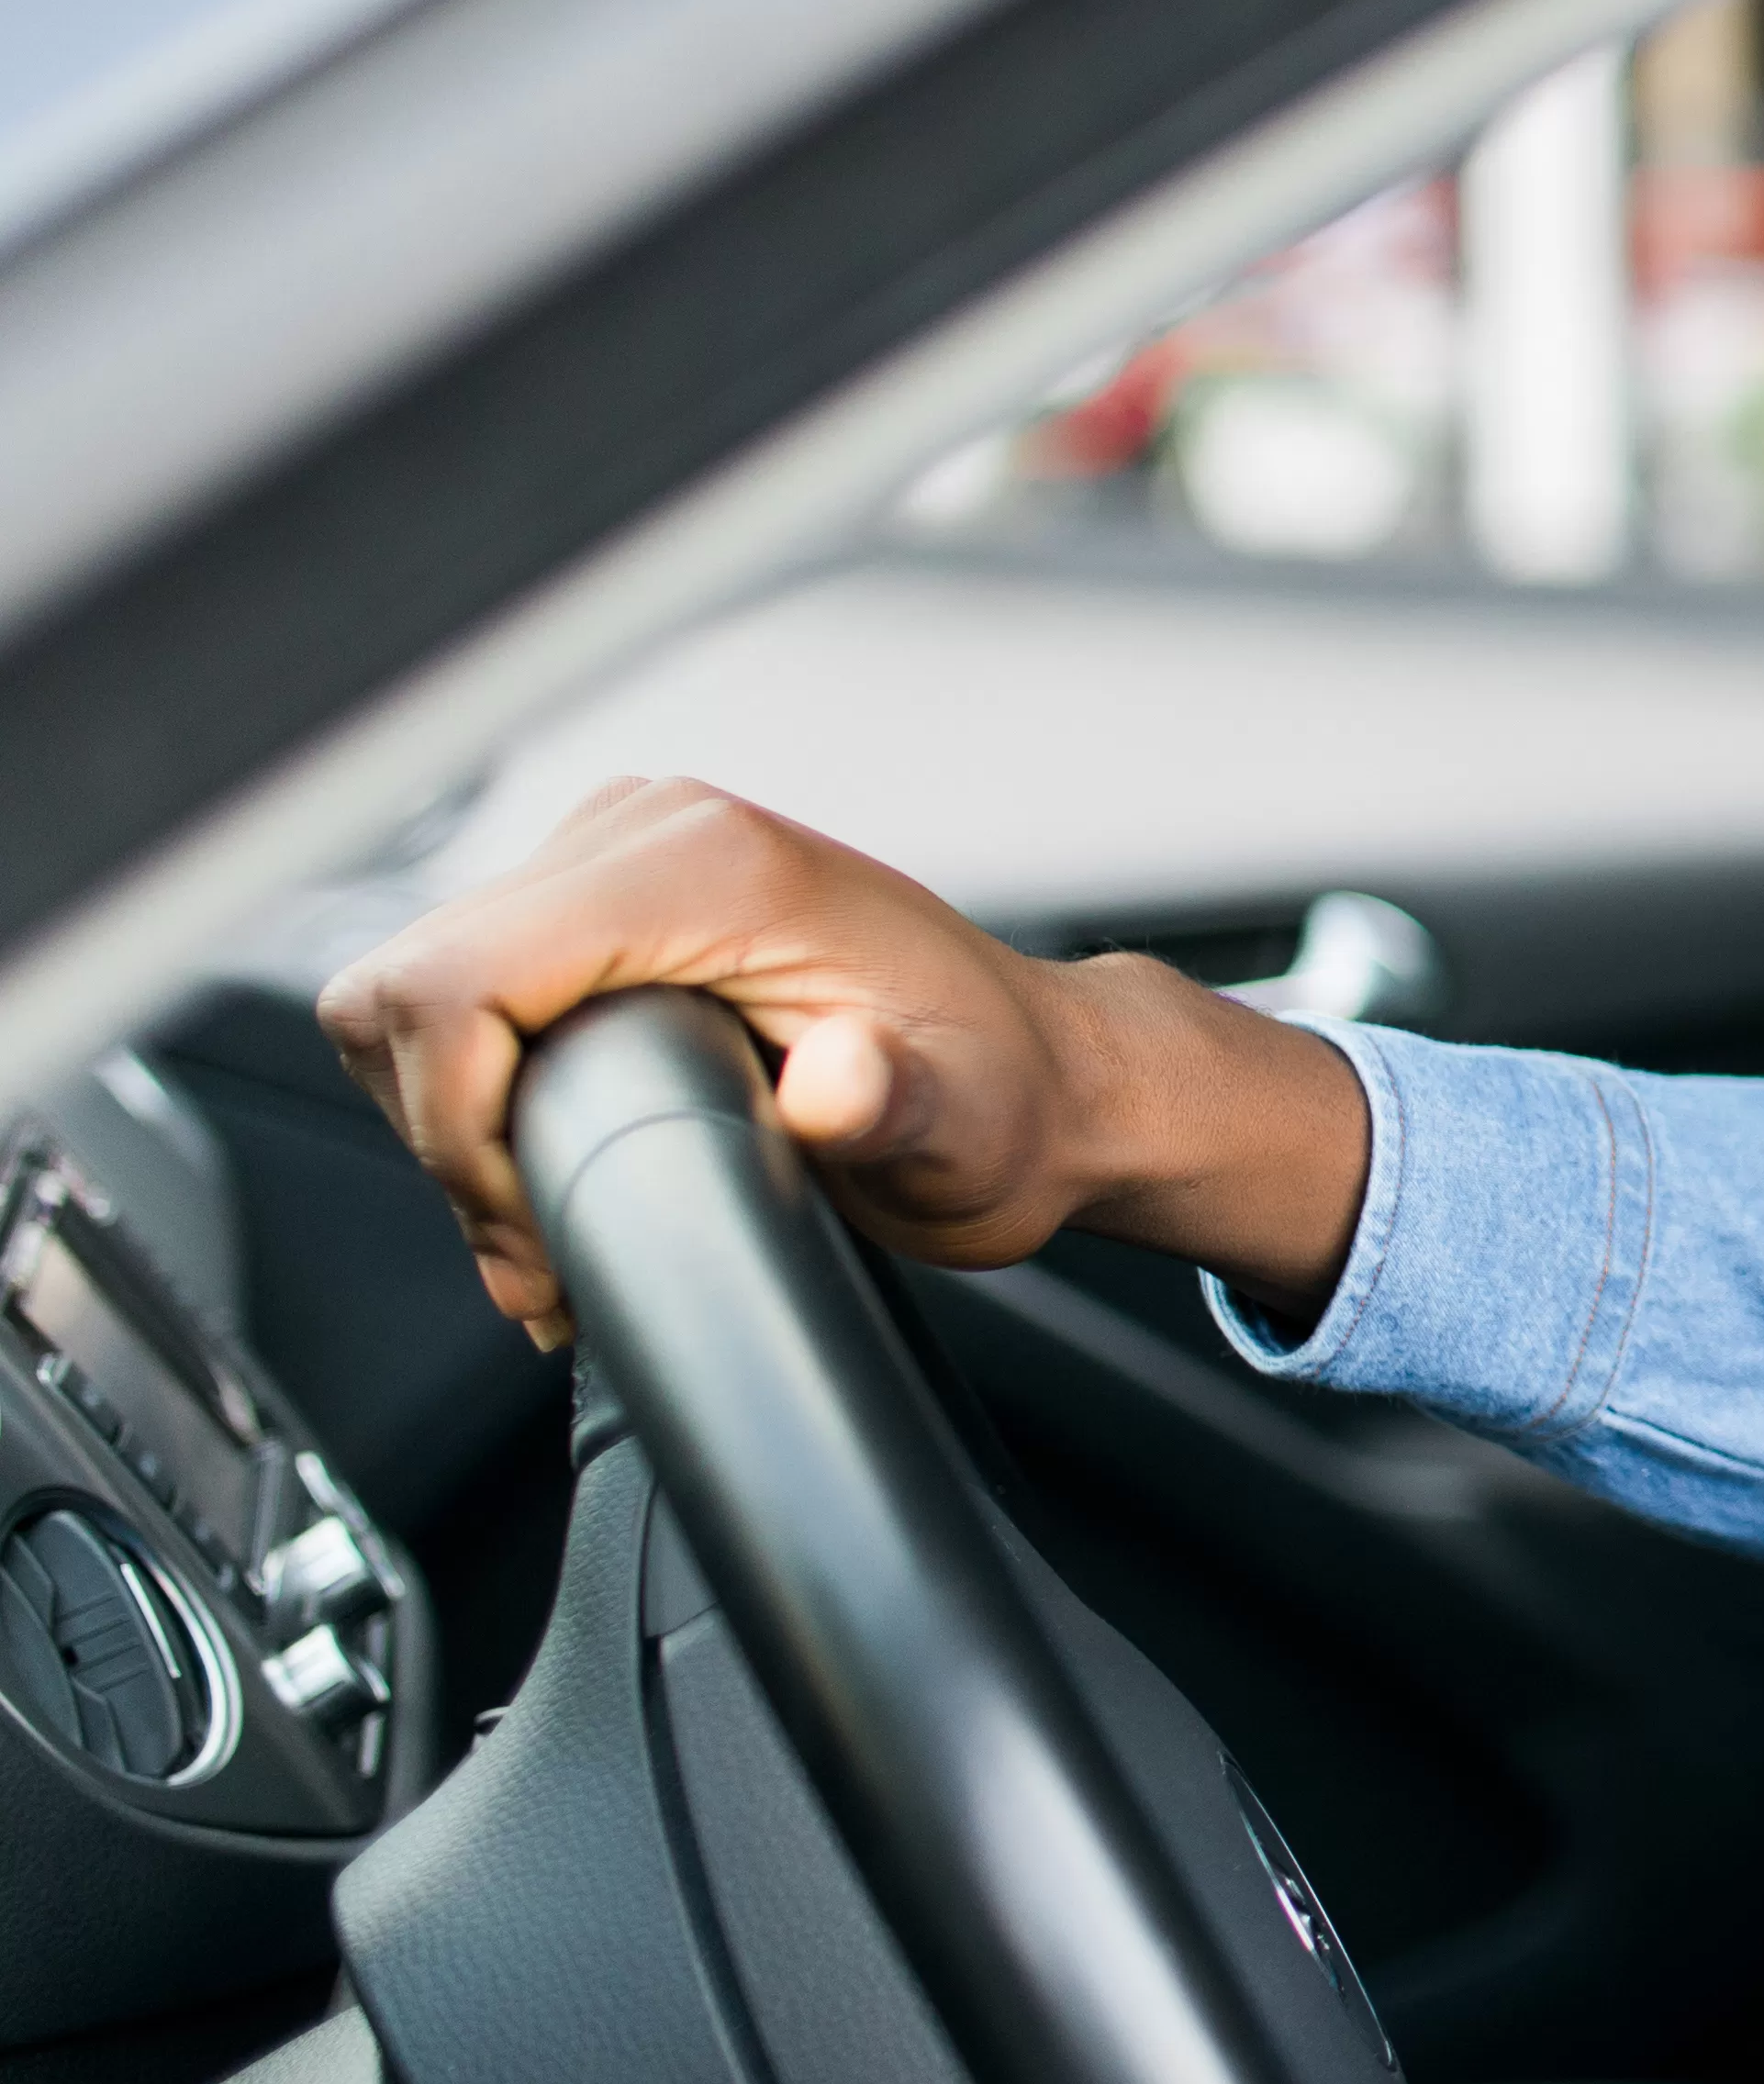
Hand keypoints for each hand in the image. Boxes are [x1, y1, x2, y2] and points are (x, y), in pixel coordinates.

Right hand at [317, 777, 1371, 1344]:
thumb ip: (893, 1108)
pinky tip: (546, 1171)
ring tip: (547, 1228)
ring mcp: (619, 855)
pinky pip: (456, 994)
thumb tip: (840, 1083)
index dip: (455, 1123)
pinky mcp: (603, 900)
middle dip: (445, 1139)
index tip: (533, 1224)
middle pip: (406, 988)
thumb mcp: (961, 1132)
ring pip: (409, 996)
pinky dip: (470, 1097)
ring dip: (450, 1128)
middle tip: (539, 1251)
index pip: (456, 977)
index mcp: (713, 866)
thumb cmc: (1004, 1102)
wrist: (1037, 1079)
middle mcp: (651, 833)